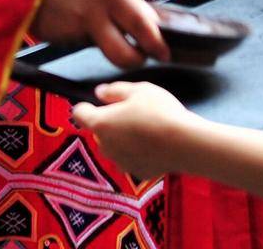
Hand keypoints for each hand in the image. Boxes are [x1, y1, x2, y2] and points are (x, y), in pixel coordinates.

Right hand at [33, 0, 168, 68]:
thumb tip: (139, 13)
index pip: (144, 28)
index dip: (156, 44)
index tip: (163, 51)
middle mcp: (94, 16)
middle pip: (123, 55)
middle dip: (133, 58)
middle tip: (136, 54)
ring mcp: (71, 31)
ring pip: (95, 44)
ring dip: (98, 36)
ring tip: (84, 8)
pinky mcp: (52, 39)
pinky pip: (71, 39)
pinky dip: (73, 31)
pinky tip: (65, 9)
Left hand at [72, 81, 198, 176]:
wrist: (183, 143)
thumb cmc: (158, 111)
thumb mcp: (137, 89)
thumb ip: (114, 90)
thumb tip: (99, 92)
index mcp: (101, 123)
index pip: (79, 113)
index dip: (87, 105)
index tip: (101, 102)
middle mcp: (105, 146)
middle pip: (100, 130)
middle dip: (110, 121)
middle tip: (132, 110)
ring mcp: (120, 162)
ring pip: (114, 145)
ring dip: (123, 137)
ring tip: (146, 126)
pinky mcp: (136, 173)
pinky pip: (130, 158)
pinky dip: (137, 151)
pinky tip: (154, 143)